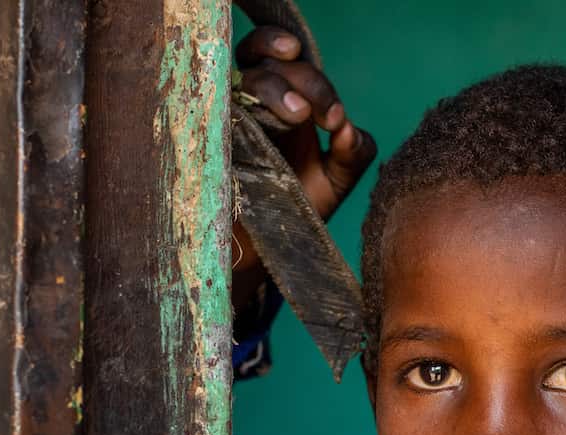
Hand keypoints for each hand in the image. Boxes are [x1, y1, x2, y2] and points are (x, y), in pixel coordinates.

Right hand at [232, 26, 376, 309]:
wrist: (269, 247)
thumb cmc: (301, 206)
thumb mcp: (337, 180)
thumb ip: (355, 152)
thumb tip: (347, 131)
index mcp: (285, 97)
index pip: (284, 55)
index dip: (306, 67)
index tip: (331, 112)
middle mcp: (254, 100)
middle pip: (266, 59)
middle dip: (302, 80)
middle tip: (315, 115)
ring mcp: (228, 116)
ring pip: (242, 75)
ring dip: (273, 87)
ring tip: (297, 117)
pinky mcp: (210, 138)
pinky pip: (212, 106)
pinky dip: (234, 104)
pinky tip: (253, 121)